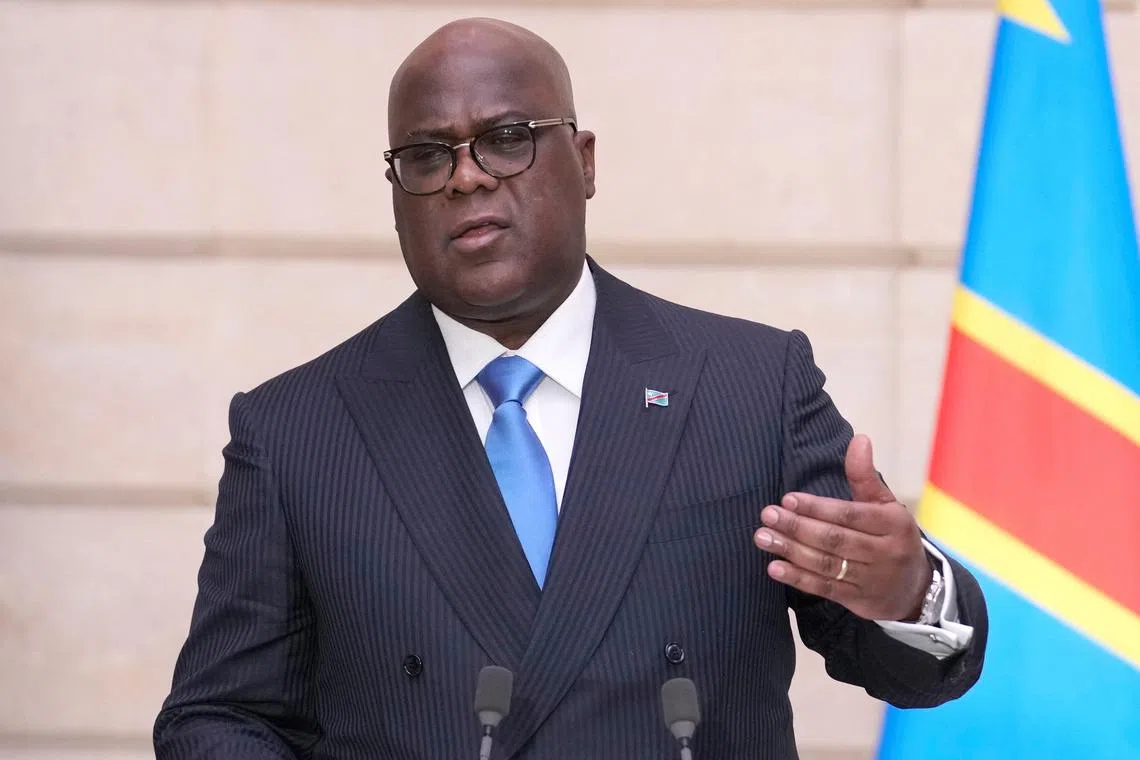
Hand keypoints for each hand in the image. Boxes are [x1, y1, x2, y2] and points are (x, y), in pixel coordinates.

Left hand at [754, 434, 932, 621]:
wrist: (916, 588)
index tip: (787, 499)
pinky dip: (798, 578)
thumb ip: (865, 476)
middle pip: (834, 539)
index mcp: (892, 524)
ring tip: (763, 537)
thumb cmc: (892, 537)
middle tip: (767, 515)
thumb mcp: (886, 505)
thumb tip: (859, 440)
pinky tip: (775, 567)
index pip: (849, 515)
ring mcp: (870, 579)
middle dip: (797, 527)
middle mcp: (884, 552)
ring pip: (826, 564)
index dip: (817, 508)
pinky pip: (825, 588)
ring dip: (791, 550)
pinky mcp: (858, 600)